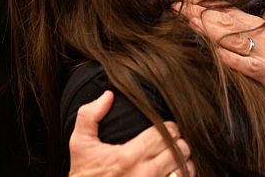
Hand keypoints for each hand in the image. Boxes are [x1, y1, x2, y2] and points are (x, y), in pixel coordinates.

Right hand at [69, 90, 194, 176]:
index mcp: (127, 156)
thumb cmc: (85, 174)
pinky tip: (174, 171)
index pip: (164, 134)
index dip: (169, 127)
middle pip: (178, 150)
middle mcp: (143, 174)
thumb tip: (108, 95)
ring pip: (184, 168)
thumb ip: (89, 116)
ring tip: (175, 156)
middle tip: (173, 140)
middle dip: (178, 141)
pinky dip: (182, 174)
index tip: (166, 127)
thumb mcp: (80, 144)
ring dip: (184, 160)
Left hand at [174, 0, 264, 116]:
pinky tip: (214, 51)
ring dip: (207, 28)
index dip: (204, 3)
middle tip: (175, 4)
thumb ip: (250, 27)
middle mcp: (261, 34)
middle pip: (224, 19)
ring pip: (231, 37)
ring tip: (187, 20)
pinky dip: (229, 57)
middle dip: (198, 11)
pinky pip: (245, 64)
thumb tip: (224, 16)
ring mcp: (264, 53)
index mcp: (261, 24)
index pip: (227, 9)